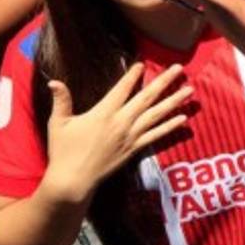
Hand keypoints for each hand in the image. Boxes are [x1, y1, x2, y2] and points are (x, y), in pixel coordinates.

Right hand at [39, 64, 191, 204]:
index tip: (143, 64)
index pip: (122, 90)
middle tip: (180, 68)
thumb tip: (53, 80)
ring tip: (190, 90)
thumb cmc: (63, 150)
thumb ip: (61, 101)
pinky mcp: (135, 149)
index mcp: (103, 113)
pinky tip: (184, 118)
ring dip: (175, 101)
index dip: (132, 76)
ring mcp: (131, 136)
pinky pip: (157, 135)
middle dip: (165, 81)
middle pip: (147, 98)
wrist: (73, 181)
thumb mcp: (58, 123)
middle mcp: (121, 123)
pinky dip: (170, 126)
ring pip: (157, 115)